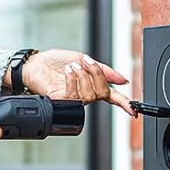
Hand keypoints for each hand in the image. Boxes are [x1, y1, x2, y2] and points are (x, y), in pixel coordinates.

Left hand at [12, 49, 135, 116]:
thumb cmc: (55, 62)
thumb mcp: (83, 59)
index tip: (133, 109)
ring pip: (89, 95)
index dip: (124, 103)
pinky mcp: (60, 101)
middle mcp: (84, 94)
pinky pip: (73, 96)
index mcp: (92, 84)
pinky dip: (73, 80)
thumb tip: (122, 80)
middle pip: (102, 93)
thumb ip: (104, 70)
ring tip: (74, 66)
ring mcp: (72, 99)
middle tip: (87, 62)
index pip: (111, 96)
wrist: (35, 63)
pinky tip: (68, 71)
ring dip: (84, 77)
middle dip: (98, 75)